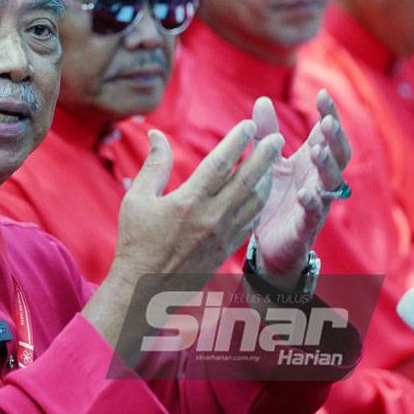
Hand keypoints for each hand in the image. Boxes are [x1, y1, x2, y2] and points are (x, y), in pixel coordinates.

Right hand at [115, 121, 282, 281]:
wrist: (145, 287)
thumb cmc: (136, 241)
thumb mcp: (137, 199)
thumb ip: (153, 165)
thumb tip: (156, 135)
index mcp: (189, 201)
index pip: (220, 164)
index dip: (237, 141)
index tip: (249, 125)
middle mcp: (211, 217)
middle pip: (247, 180)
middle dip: (264, 156)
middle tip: (276, 137)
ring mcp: (223, 235)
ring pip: (255, 201)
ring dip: (267, 178)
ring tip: (274, 161)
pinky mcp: (227, 249)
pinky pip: (251, 221)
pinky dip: (260, 203)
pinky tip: (262, 192)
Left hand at [251, 90, 351, 287]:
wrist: (269, 244)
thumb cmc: (275, 198)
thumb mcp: (269, 162)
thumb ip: (266, 133)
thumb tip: (262, 100)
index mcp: (311, 162)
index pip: (327, 135)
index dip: (329, 115)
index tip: (322, 94)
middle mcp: (319, 180)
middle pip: (338, 155)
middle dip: (335, 138)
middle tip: (327, 122)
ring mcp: (317, 203)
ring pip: (331, 182)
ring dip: (326, 166)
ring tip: (318, 151)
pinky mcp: (306, 225)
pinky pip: (314, 213)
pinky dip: (312, 202)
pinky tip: (307, 192)